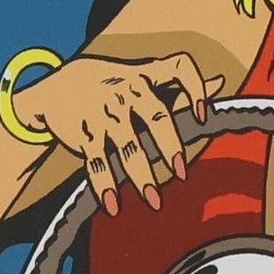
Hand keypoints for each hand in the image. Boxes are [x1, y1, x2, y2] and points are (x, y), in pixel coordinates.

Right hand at [16, 52, 224, 215]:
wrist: (54, 89)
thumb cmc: (110, 84)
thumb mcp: (140, 77)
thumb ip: (177, 85)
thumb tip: (219, 85)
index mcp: (145, 74)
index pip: (179, 68)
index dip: (195, 88)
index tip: (203, 114)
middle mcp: (126, 90)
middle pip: (157, 117)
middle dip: (171, 147)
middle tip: (181, 174)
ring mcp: (103, 112)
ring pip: (128, 147)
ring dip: (141, 177)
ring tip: (154, 201)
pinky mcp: (83, 133)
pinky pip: (96, 163)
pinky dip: (104, 185)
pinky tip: (113, 205)